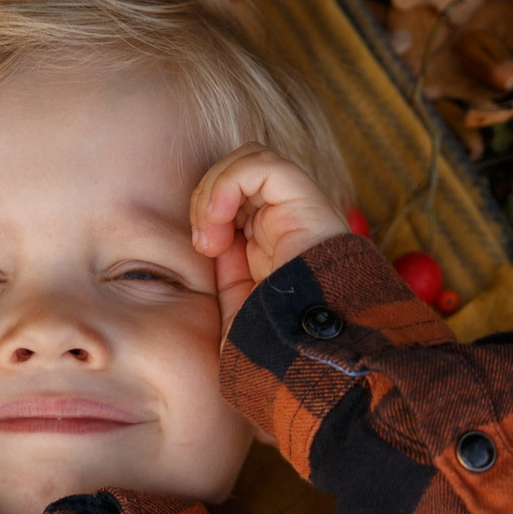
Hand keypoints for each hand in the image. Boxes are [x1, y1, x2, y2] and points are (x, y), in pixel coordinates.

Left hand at [188, 146, 349, 327]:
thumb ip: (227, 271)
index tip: (201, 249)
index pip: (234, 194)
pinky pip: (263, 165)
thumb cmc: (277, 341)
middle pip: (238, 170)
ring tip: (212, 233)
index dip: (207, 209)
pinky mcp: (308, 202)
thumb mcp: (240, 304)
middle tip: (204, 243)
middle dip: (207, 197)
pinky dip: (230, 183)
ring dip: (216, 189)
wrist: (311, 354)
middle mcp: (287, 218)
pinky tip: (220, 219)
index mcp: (273, 240)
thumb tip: (209, 235)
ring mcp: (299, 208)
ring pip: (249, 159)